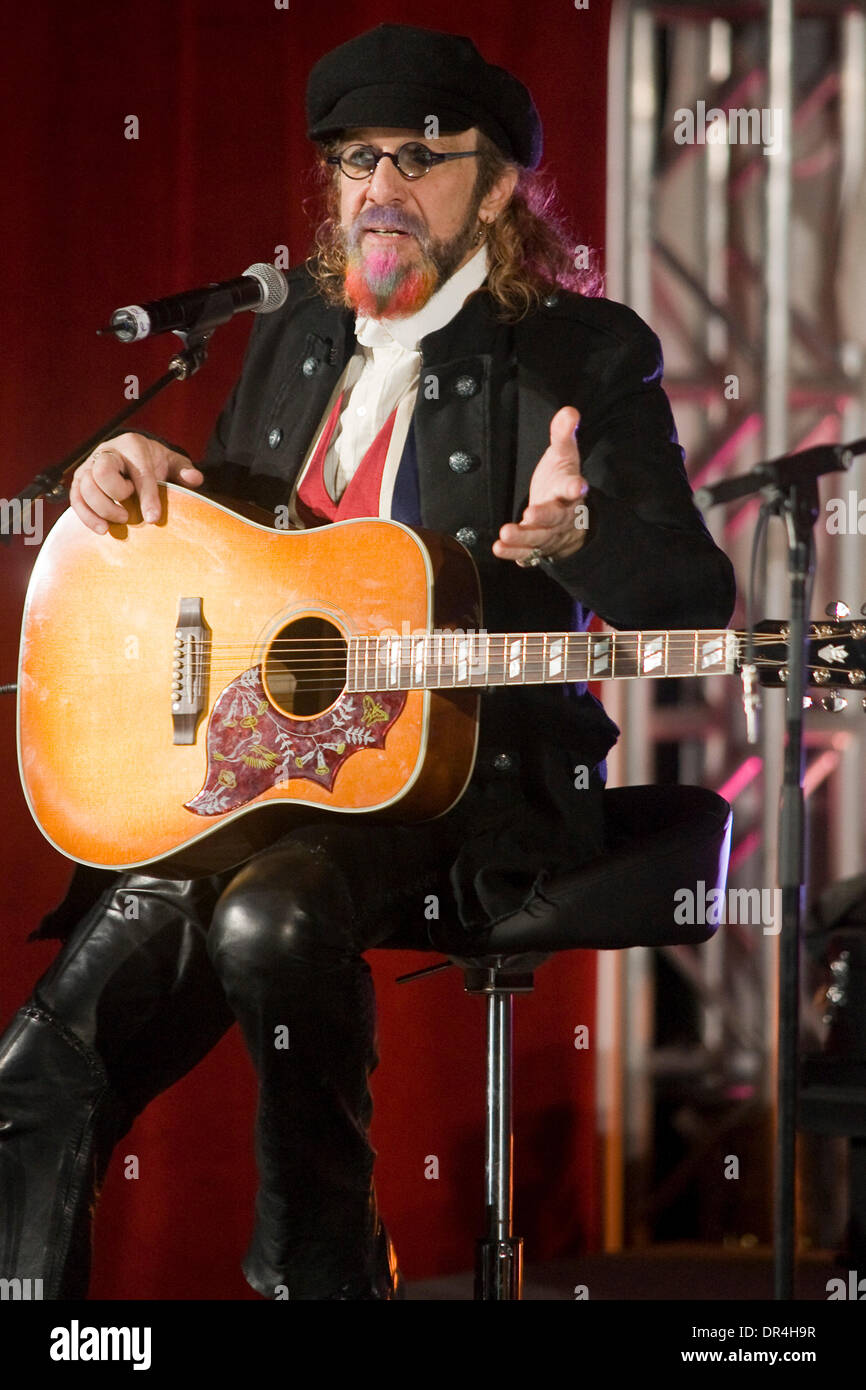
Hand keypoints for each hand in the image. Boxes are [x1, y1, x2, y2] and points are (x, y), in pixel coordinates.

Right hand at [69, 432, 203, 532]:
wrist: (132, 457)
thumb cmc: (154, 462)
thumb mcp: (173, 463)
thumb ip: (184, 470)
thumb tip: (194, 479)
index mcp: (133, 445)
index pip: (139, 471)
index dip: (146, 496)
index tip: (153, 518)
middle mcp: (107, 452)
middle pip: (102, 472)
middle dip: (116, 495)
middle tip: (130, 513)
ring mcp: (90, 465)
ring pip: (85, 486)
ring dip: (102, 508)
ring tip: (121, 521)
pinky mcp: (80, 481)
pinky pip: (76, 498)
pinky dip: (86, 515)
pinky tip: (101, 529)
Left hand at [492, 406, 588, 565]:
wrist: (568, 519)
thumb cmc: (561, 482)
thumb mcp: (564, 456)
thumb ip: (563, 435)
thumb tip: (569, 410)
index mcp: (568, 491)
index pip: (574, 488)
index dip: (576, 487)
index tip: (579, 486)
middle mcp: (561, 516)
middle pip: (554, 518)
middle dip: (543, 517)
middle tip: (529, 514)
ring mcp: (548, 534)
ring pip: (538, 538)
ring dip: (521, 538)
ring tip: (503, 535)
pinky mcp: (536, 547)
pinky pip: (526, 554)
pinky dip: (513, 554)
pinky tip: (498, 548)